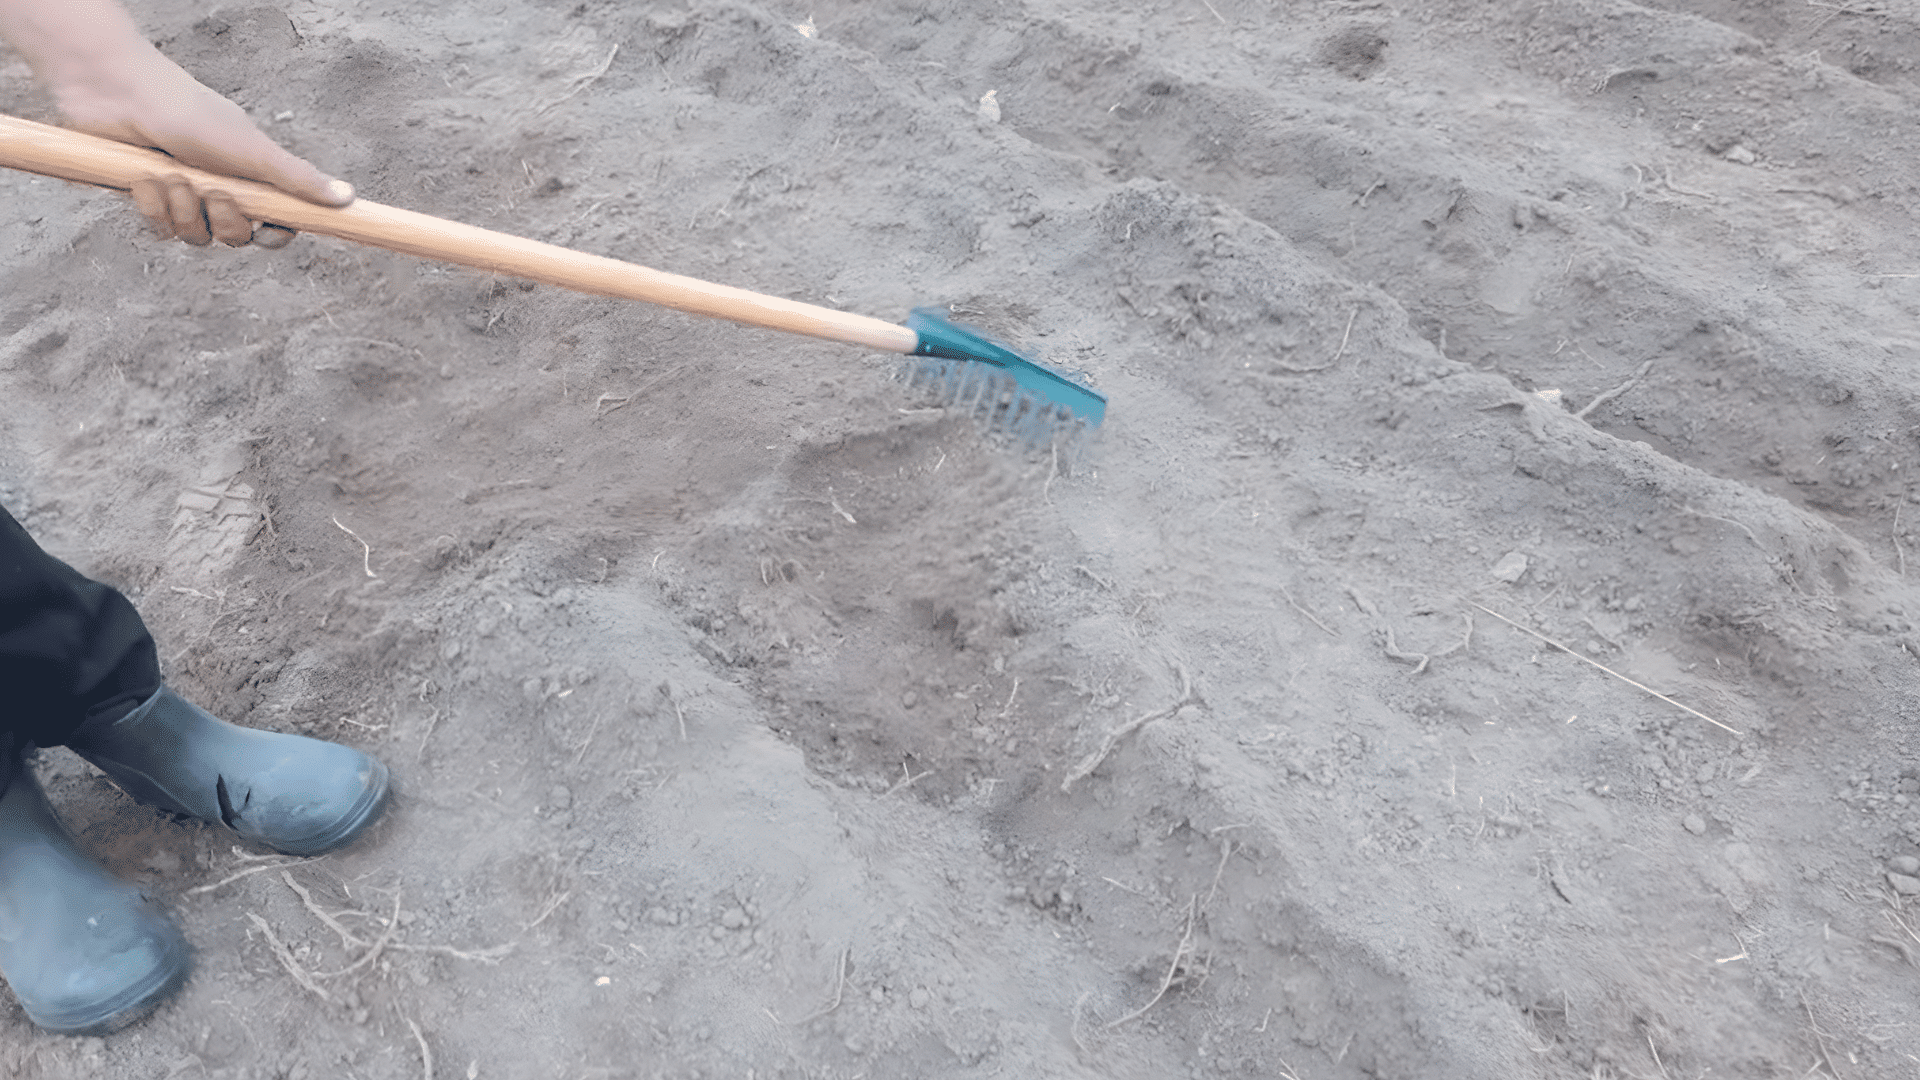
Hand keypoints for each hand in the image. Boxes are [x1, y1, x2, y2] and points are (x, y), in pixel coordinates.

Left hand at [0, 0, 350, 246]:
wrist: (119, 96)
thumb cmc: (190, 113)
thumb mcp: (254, 150)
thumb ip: (299, 179)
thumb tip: (348, 199)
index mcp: (251, 176)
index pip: (276, 223)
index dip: (273, 232)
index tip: (267, 229)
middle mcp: (221, 188)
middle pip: (235, 237)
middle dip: (222, 219)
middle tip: (213, 190)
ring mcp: (184, 196)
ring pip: (195, 236)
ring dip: (182, 208)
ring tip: (171, 172)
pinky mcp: (150, 200)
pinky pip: (160, 229)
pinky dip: (152, 205)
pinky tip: (145, 176)